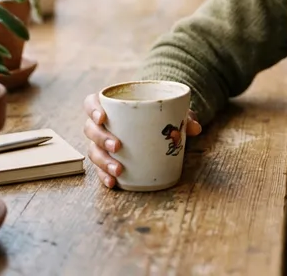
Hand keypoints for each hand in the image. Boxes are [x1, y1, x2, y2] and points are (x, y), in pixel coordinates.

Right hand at [83, 93, 201, 188]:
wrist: (157, 122)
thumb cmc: (158, 112)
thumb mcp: (171, 110)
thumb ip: (183, 115)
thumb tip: (195, 128)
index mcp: (111, 104)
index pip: (91, 102)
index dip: (93, 109)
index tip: (102, 117)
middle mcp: (101, 123)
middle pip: (91, 129)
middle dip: (101, 139)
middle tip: (117, 146)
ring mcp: (101, 142)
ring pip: (93, 151)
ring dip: (103, 161)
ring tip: (118, 170)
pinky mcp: (107, 159)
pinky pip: (99, 169)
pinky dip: (104, 176)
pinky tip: (112, 183)